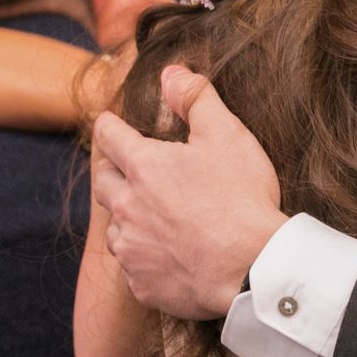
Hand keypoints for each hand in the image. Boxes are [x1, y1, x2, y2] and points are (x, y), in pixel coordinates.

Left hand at [89, 65, 287, 319]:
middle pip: (103, 183)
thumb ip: (195, 98)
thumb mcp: (226, 134)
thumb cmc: (241, 199)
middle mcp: (127, 207)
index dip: (110, 125)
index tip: (112, 124)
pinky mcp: (142, 284)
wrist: (253, 269)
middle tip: (132, 171)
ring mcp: (132, 249)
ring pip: (115, 229)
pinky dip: (145, 259)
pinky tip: (168, 257)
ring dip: (127, 220)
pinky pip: (134, 268)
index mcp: (143, 167)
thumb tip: (171, 72)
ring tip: (151, 218)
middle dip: (114, 173)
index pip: (108, 135)